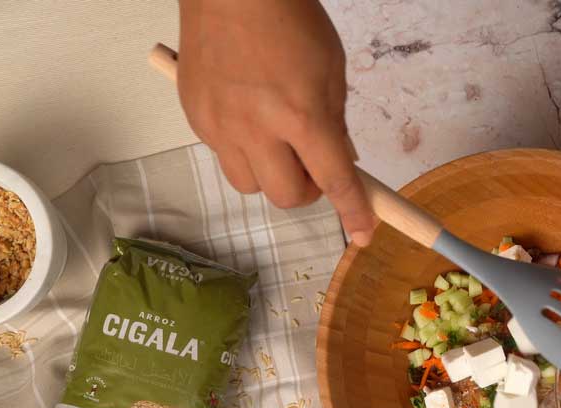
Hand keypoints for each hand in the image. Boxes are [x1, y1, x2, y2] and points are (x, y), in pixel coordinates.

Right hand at [177, 0, 376, 244]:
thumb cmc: (289, 21)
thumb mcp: (331, 71)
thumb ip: (335, 122)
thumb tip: (341, 163)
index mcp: (302, 115)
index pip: (334, 181)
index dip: (353, 211)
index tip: (364, 232)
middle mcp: (258, 129)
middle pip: (286, 197)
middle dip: (307, 190)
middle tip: (312, 164)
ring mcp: (221, 126)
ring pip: (251, 185)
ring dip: (272, 174)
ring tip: (276, 141)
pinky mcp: (196, 118)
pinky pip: (224, 156)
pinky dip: (243, 149)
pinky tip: (247, 116)